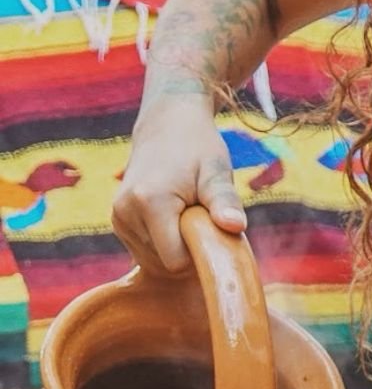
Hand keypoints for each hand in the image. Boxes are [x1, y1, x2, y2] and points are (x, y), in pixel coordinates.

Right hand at [112, 98, 245, 272]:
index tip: (212, 228)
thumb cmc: (198, 148)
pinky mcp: (117, 221)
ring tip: (186, 213)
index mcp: (150, 202)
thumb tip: (236, 227)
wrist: (167, 125)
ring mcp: (117, 218)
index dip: (199, 252)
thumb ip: (224, 201)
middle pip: (164, 263)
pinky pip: (145, 251)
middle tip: (200, 216)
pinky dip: (163, 243)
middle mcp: (125, 212)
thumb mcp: (216, 171)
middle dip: (188, 248)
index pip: (176, 261)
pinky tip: (173, 218)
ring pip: (153, 260)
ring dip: (175, 246)